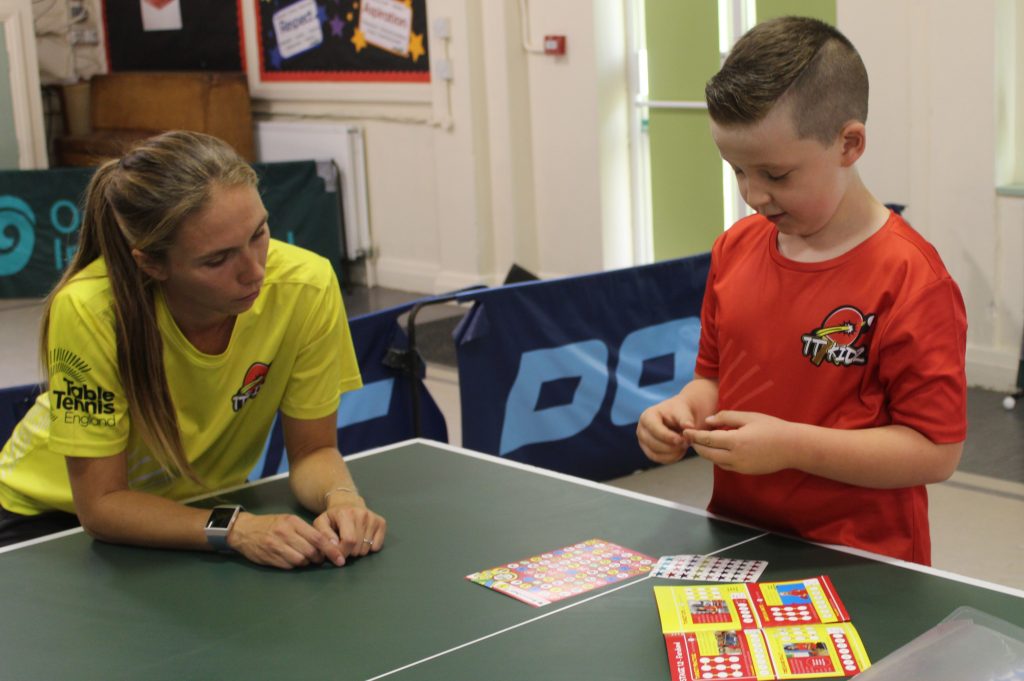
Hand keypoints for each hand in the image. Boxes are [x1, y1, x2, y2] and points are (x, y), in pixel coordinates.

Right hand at [228, 512, 344, 569]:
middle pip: (311, 550)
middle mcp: (285, 533)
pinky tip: (292, 560)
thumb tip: (325, 545)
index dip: (330, 549)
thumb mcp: (287, 521)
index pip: (317, 538)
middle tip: (319, 559)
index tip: (339, 557)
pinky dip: (294, 565)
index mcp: (292, 522)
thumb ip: (304, 531)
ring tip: (305, 559)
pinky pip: (288, 566)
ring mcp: (276, 546)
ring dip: (306, 562)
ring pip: (301, 560)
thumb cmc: (270, 524)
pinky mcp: (269, 557)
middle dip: (318, 558)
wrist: (244, 530)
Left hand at [314, 495, 386, 561]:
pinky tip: (362, 539)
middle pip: (358, 547)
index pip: (349, 541)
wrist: (348, 502)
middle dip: (349, 552)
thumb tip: (335, 546)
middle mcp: (362, 514)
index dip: (342, 552)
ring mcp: (373, 518)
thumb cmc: (333, 517)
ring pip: (367, 549)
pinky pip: (377, 546)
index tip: (337, 552)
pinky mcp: (381, 522)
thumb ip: (324, 535)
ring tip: (352, 541)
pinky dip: (369, 548)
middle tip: (344, 545)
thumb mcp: (321, 523)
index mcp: (346, 514)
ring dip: (358, 551)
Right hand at [636, 394, 696, 464]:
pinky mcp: (648, 451)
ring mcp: (643, 442)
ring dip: (672, 453)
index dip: (668, 436)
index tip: (682, 440)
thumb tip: (689, 426)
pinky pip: (659, 459)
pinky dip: (671, 457)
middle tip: (687, 443)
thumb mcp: (683, 412)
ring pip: (656, 454)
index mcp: (647, 416)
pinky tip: (681, 451)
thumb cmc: (679, 412)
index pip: (654, 429)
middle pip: (653, 443)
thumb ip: (685, 419)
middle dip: (671, 446)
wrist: (678, 417)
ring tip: (685, 445)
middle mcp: (641, 430)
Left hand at [683, 411, 794, 474]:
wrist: (793, 447)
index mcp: (735, 441)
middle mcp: (735, 457)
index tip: (685, 431)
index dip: (694, 435)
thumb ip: (726, 418)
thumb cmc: (772, 428)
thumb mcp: (749, 417)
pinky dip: (718, 458)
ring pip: (715, 461)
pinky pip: (725, 466)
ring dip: (706, 453)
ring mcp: (740, 467)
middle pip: (707, 453)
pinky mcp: (745, 472)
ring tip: (702, 442)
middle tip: (690, 437)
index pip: (707, 439)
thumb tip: (708, 421)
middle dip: (697, 445)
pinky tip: (718, 450)